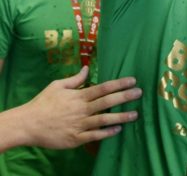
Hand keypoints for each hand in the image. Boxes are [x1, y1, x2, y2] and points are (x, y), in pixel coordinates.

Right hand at [20, 66, 140, 148]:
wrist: (27, 124)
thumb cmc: (42, 103)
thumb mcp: (57, 86)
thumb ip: (75, 79)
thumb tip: (87, 67)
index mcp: (78, 96)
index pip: (103, 88)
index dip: (119, 84)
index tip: (133, 80)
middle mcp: (81, 109)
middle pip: (107, 101)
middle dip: (125, 97)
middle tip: (140, 93)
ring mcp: (79, 125)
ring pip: (104, 119)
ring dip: (121, 117)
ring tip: (135, 115)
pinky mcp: (75, 138)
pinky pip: (94, 136)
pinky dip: (107, 133)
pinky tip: (118, 130)